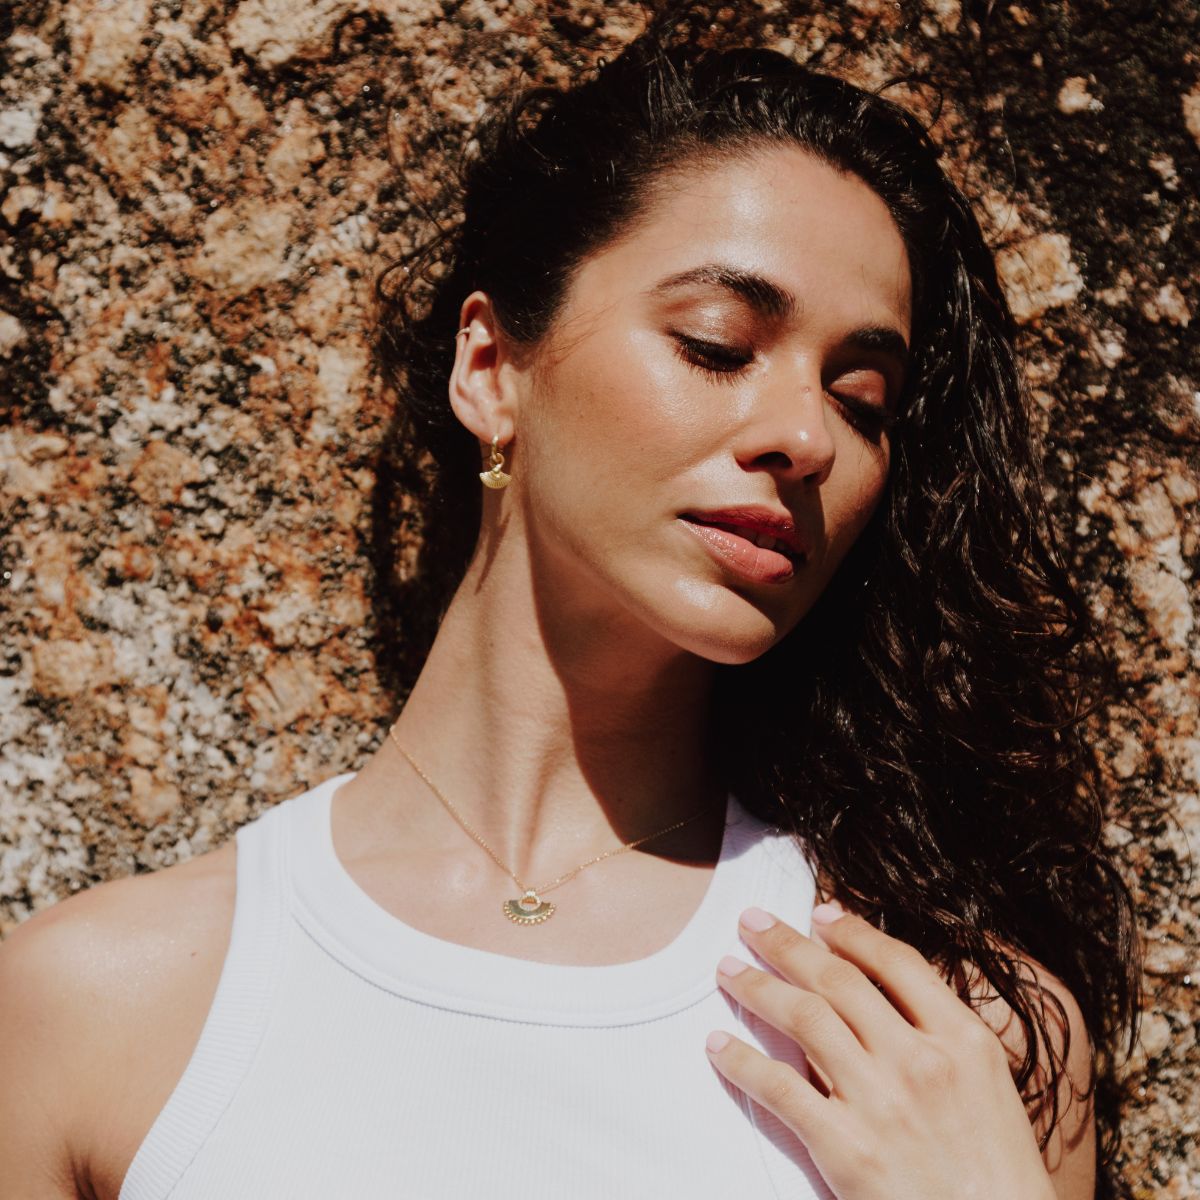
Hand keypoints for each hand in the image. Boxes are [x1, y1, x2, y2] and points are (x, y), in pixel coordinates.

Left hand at [705, 902, 1055, 1199]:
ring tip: (727, 969)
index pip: (897, 962)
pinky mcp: (848, 1147)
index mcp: (963, 1040)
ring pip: (804, 1018)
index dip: (852, 931)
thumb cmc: (997, 1175)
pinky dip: (742, 1061)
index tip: (819, 915)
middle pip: (838, 979)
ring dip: (757, 987)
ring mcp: (882, 1102)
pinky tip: (718, 1045)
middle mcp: (921, 1060)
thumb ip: (939, 1035)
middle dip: (787, 943)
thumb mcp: (989, 1087)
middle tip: (751, 921)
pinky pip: (781, 1088)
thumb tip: (877, 993)